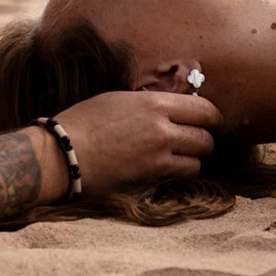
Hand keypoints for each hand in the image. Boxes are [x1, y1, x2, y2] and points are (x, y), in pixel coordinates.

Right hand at [54, 90, 219, 191]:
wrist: (62, 152)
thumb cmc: (83, 123)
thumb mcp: (120, 100)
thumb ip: (151, 105)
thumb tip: (173, 110)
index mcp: (154, 102)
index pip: (204, 108)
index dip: (212, 117)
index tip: (211, 122)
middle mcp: (162, 126)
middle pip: (206, 135)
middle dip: (206, 139)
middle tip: (199, 142)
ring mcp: (159, 153)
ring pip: (199, 158)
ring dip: (195, 158)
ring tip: (184, 156)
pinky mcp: (152, 175)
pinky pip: (183, 174)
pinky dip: (182, 171)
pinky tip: (171, 168)